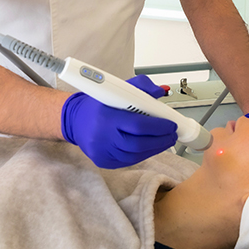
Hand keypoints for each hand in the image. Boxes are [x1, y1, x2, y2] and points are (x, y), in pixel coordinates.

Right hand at [60, 75, 177, 168]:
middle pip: (139, 144)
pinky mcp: (103, 161)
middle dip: (161, 140)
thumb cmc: (98, 104)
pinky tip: (150, 147)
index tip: (171, 124)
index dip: (158, 127)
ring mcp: (102, 152)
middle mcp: (103, 137)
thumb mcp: (118, 88)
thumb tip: (160, 92)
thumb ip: (141, 86)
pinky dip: (142, 155)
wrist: (75, 120)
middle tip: (172, 134)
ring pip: (135, 156)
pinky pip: (128, 161)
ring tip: (165, 141)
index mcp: (107, 117)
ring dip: (154, 149)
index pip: (138, 126)